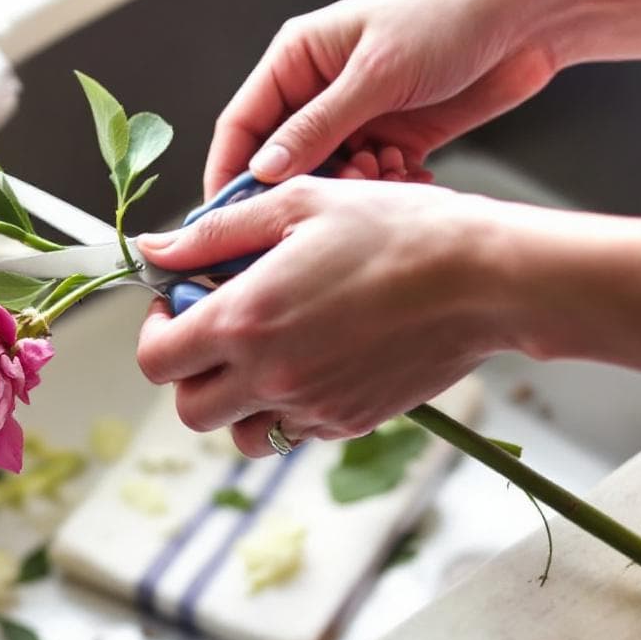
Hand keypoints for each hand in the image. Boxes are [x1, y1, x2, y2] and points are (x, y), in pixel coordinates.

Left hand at [135, 177, 509, 455]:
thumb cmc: (396, 231)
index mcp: (244, 321)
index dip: (155, 330)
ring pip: (242, 433)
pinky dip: (288, 407)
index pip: (156, 358)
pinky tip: (314, 356)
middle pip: (190, 409)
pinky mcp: (351, 422)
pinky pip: (295, 431)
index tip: (178, 303)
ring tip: (265, 350)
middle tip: (218, 329)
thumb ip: (213, 234)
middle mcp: (271, 376)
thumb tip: (155, 250)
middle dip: (190, 372)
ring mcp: (312, 407)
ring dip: (236, 401)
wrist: (485, 279)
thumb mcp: (295, 206)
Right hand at [204, 0, 558, 195]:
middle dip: (304, 185)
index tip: (229, 219)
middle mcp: (320, 89)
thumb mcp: (375, 73)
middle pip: (284, 158)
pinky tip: (411, 176)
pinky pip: (373, 179)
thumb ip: (317, 127)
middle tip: (328, 204)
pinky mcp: (399, 135)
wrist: (532, 11)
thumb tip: (262, 170)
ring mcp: (360, 114)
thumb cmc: (448, 14)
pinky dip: (385, 187)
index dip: (230, 171)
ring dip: (352, 188)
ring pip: (331, 174)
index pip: (243, 124)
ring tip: (384, 174)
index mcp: (297, 60)